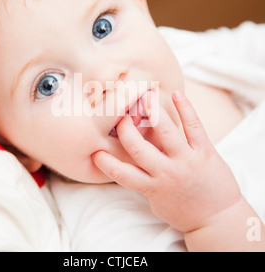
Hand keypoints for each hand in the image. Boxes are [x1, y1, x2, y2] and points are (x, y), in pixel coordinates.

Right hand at [92, 90, 241, 232]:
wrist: (219, 219)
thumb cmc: (184, 211)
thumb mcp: (158, 200)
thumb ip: (144, 179)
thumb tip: (133, 158)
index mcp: (152, 187)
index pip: (121, 174)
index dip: (105, 162)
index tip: (94, 151)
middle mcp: (166, 173)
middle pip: (137, 147)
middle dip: (124, 129)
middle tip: (119, 115)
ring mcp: (186, 161)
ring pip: (165, 132)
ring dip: (153, 112)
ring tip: (144, 96)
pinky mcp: (205, 152)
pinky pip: (194, 127)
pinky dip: (185, 109)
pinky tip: (176, 95)